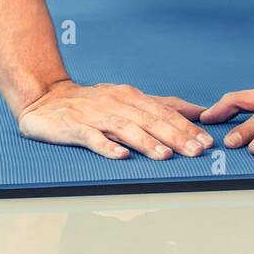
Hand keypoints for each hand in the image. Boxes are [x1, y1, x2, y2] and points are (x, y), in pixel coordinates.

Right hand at [17, 79, 214, 160]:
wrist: (46, 99)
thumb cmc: (92, 103)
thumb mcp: (129, 99)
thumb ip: (162, 106)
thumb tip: (198, 111)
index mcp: (132, 97)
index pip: (164, 112)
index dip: (186, 127)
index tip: (206, 141)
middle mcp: (117, 104)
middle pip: (150, 121)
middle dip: (175, 136)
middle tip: (196, 151)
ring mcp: (96, 116)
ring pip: (126, 129)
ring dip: (147, 143)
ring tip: (165, 156)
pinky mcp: (75, 128)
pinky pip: (93, 138)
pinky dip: (107, 147)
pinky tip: (120, 156)